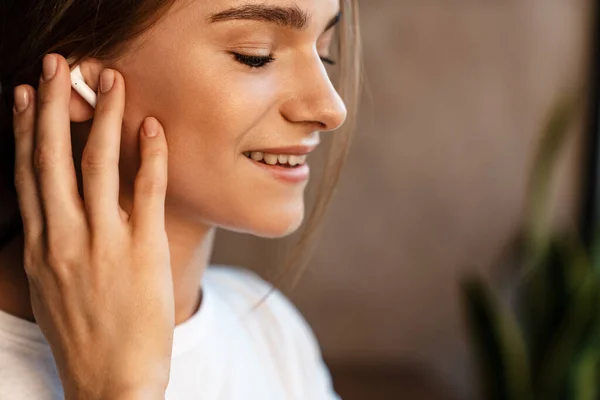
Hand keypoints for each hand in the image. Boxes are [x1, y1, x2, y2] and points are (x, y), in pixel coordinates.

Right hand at [11, 53, 173, 398]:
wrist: (110, 385)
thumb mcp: (53, 288)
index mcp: (40, 246)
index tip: (25, 94)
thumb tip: (58, 213)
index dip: (25, 129)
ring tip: (110, 80)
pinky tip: (153, 128)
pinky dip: (150, 157)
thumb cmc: (84, 338)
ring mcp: (102, 243)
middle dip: (54, 105)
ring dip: (104, 117)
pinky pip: (146, 193)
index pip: (28, 174)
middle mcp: (64, 238)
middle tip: (59, 64)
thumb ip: (54, 246)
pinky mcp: (142, 252)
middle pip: (53, 158)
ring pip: (97, 165)